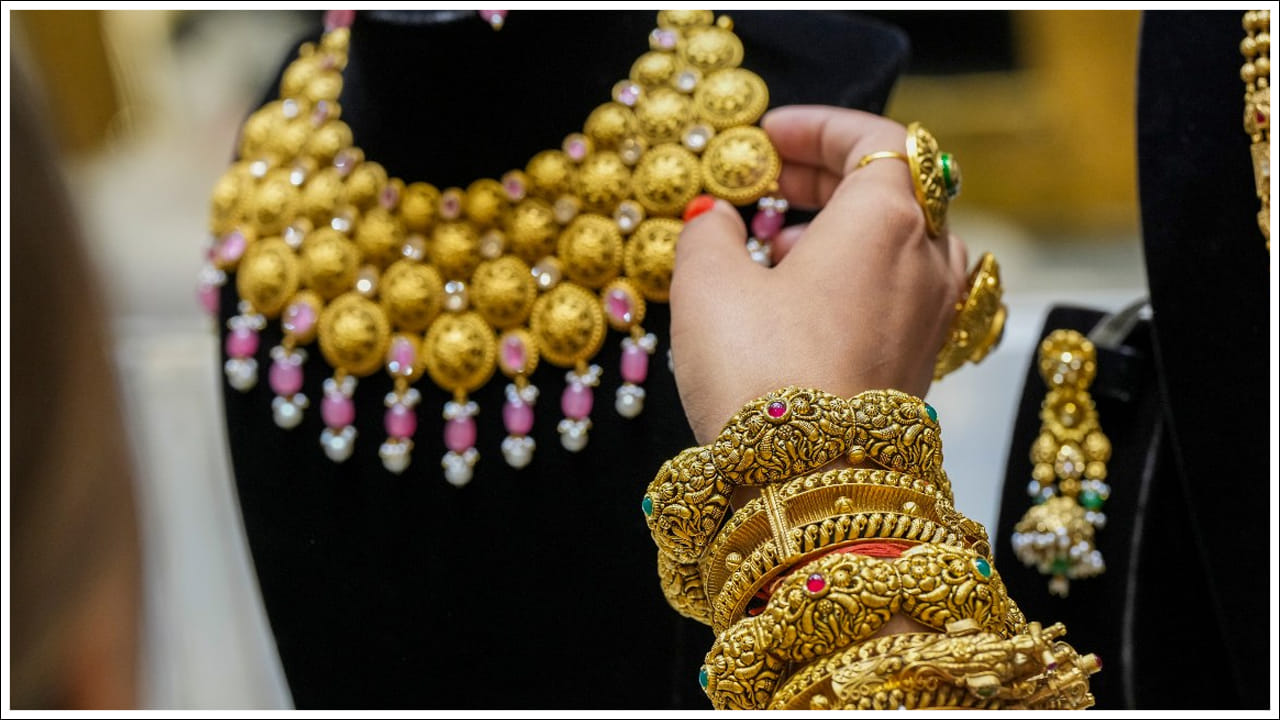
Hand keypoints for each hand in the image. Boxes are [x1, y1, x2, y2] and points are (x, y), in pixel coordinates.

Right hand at [669, 106, 968, 443]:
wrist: (811, 488)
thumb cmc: (763, 377)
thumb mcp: (708, 287)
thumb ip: (709, 233)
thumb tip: (714, 219)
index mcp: (890, 217)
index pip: (874, 140)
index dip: (818, 128)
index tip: (769, 136)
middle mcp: (930, 260)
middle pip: (890, 190)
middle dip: (824, 178)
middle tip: (766, 181)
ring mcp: (935, 315)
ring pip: (897, 245)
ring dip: (841, 233)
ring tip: (774, 246)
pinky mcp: (926, 362)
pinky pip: (898, 293)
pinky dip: (856, 278)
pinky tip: (800, 302)